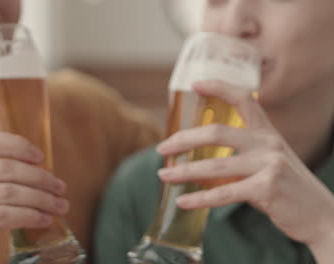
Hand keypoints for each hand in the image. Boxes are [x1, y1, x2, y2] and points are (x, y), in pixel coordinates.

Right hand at [0, 129, 67, 263]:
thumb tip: (31, 171)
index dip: (17, 144)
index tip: (40, 156)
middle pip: (4, 168)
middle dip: (40, 177)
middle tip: (61, 188)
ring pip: (8, 192)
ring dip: (42, 199)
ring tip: (60, 206)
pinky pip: (3, 215)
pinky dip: (30, 216)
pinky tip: (44, 220)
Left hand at [157, 81, 333, 250]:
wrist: (321, 215)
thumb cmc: (287, 188)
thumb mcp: (268, 161)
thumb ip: (241, 155)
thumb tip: (199, 161)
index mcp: (267, 132)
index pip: (243, 99)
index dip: (219, 87)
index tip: (195, 85)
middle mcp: (268, 143)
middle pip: (216, 133)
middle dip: (184, 139)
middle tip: (162, 148)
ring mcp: (268, 164)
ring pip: (215, 165)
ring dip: (184, 171)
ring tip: (163, 176)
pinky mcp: (267, 188)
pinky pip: (224, 193)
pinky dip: (200, 199)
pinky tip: (183, 202)